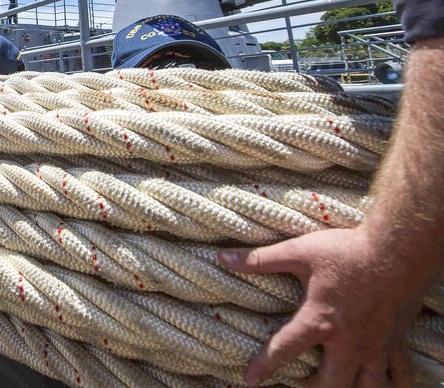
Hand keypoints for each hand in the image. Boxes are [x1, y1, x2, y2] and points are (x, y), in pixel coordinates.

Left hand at [218, 226, 418, 386]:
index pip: (283, 350)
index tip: (250, 380)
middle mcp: (349, 342)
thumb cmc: (348, 250)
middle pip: (330, 385)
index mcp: (320, 321)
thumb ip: (260, 260)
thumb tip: (223, 258)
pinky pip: (400, 373)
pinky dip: (395, 383)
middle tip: (298, 382)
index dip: (263, 367)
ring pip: (368, 387)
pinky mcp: (398, 340)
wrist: (399, 249)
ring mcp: (377, 345)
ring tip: (336, 384)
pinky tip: (388, 385)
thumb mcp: (298, 251)